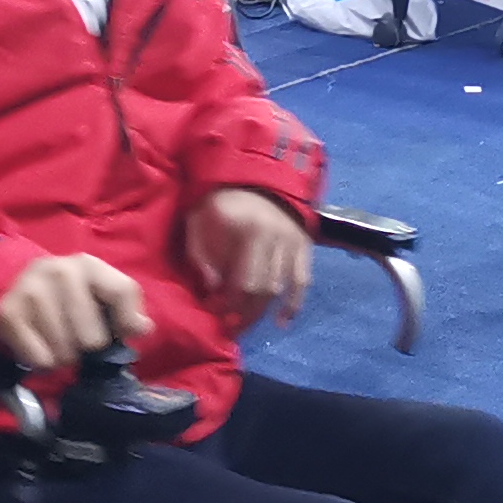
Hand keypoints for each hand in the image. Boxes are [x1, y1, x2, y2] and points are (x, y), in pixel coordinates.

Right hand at [0, 252, 151, 373]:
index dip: (127, 323)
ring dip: (64, 357)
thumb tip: (142, 327)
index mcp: (88, 264)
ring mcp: (30, 289)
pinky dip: (43, 363)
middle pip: (91, 337)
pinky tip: (40, 348)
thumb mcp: (103, 296)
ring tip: (60, 345)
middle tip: (79, 341)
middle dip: (88, 348)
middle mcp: (59, 270)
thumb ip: (127, 310)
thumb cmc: (72, 298)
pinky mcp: (7, 312)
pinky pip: (38, 358)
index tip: (121, 335)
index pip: (121, 292)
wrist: (19, 289)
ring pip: (64, 351)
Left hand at [182, 187, 311, 331]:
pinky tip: (283, 320)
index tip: (212, 312)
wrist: (254, 175)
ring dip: (263, 313)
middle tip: (229, 327)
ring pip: (281, 289)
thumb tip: (213, 288)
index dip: (227, 304)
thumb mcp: (199, 220)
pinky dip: (295, 303)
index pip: (242, 283)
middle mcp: (276, 239)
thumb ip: (200, 254)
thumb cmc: (219, 201)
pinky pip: (303, 281)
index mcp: (249, 232)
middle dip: (244, 314)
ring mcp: (293, 242)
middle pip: (263, 291)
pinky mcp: (303, 245)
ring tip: (245, 325)